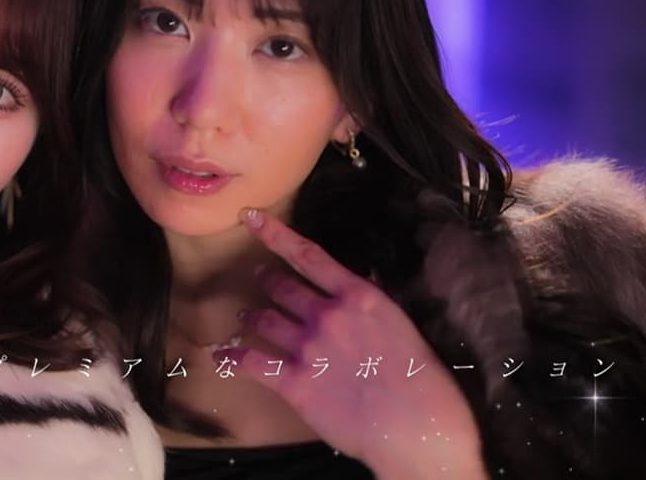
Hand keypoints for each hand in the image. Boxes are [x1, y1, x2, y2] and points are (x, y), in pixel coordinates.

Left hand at [212, 208, 486, 478]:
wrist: (417, 428)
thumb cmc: (421, 379)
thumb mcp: (402, 326)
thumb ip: (374, 302)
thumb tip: (363, 279)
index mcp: (359, 297)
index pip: (309, 255)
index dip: (276, 234)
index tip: (252, 217)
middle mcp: (328, 316)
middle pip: (283, 288)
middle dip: (269, 281)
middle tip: (262, 278)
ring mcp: (308, 348)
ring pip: (265, 320)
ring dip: (253, 315)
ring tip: (247, 314)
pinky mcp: (294, 382)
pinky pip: (252, 361)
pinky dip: (234, 356)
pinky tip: (224, 355)